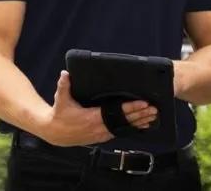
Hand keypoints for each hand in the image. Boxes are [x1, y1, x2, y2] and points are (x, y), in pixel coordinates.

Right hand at [36, 71, 156, 146]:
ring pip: (124, 128)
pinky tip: (141, 125)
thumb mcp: (60, 100)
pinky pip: (120, 132)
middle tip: (154, 109)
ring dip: (139, 122)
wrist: (56, 133)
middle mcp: (99, 128)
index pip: (116, 112)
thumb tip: (65, 74)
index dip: (131, 108)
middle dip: (141, 115)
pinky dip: (131, 128)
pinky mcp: (102, 137)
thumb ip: (64, 86)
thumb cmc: (60, 115)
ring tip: (152, 117)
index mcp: (92, 118)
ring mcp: (102, 134)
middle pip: (125, 121)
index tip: (143, 103)